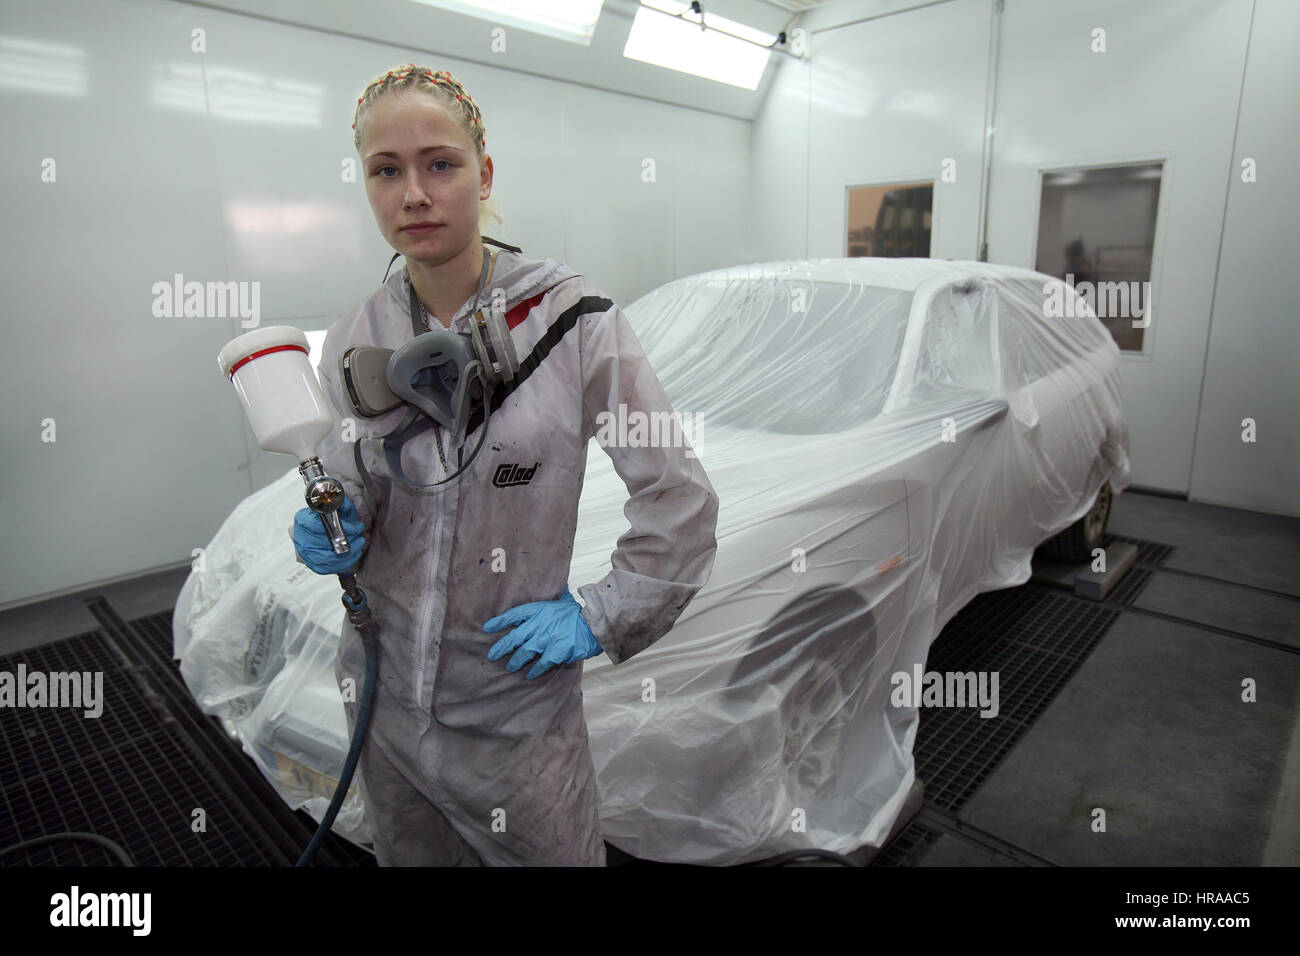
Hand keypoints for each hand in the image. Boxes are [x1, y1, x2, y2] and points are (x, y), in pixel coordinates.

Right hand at [291, 497, 366, 574]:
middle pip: (326, 543)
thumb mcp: (336, 505)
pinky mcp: (312, 564)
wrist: (320, 528)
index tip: (357, 527)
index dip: (343, 528)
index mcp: (303, 520)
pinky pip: (329, 568)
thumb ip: (339, 502)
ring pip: (329, 558)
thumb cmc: (329, 516)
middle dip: (349, 541)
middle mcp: (301, 537)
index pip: (322, 525)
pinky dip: (344, 563)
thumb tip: (341, 502)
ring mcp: (305, 553)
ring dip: (349, 553)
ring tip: (360, 545)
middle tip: (361, 537)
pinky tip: (354, 555)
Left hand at [483, 589, 602, 679]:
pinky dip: (535, 670)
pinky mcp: (555, 652)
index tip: (487, 628)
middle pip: (514, 637)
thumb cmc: (577, 612)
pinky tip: (530, 675)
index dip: (499, 622)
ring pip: (524, 653)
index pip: (514, 615)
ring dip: (516, 661)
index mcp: (539, 610)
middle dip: (501, 647)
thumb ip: (551, 598)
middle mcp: (539, 625)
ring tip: (510, 666)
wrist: (593, 623)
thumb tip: (552, 581)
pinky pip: (541, 664)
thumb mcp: (561, 600)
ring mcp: (546, 639)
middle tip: (493, 655)